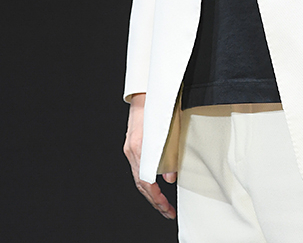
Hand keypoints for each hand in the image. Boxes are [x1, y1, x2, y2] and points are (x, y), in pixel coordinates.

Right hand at [123, 93, 176, 219]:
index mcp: (141, 146)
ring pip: (138, 178)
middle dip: (155, 201)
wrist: (146, 91)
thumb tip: (170, 177)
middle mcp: (132, 149)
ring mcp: (130, 147)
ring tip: (163, 204)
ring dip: (150, 193)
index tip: (167, 208)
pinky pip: (138, 168)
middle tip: (168, 212)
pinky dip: (146, 181)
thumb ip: (171, 154)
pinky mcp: (132, 145)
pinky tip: (154, 187)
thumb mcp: (172, 128)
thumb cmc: (161, 105)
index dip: (157, 198)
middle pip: (141, 184)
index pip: (146, 181)